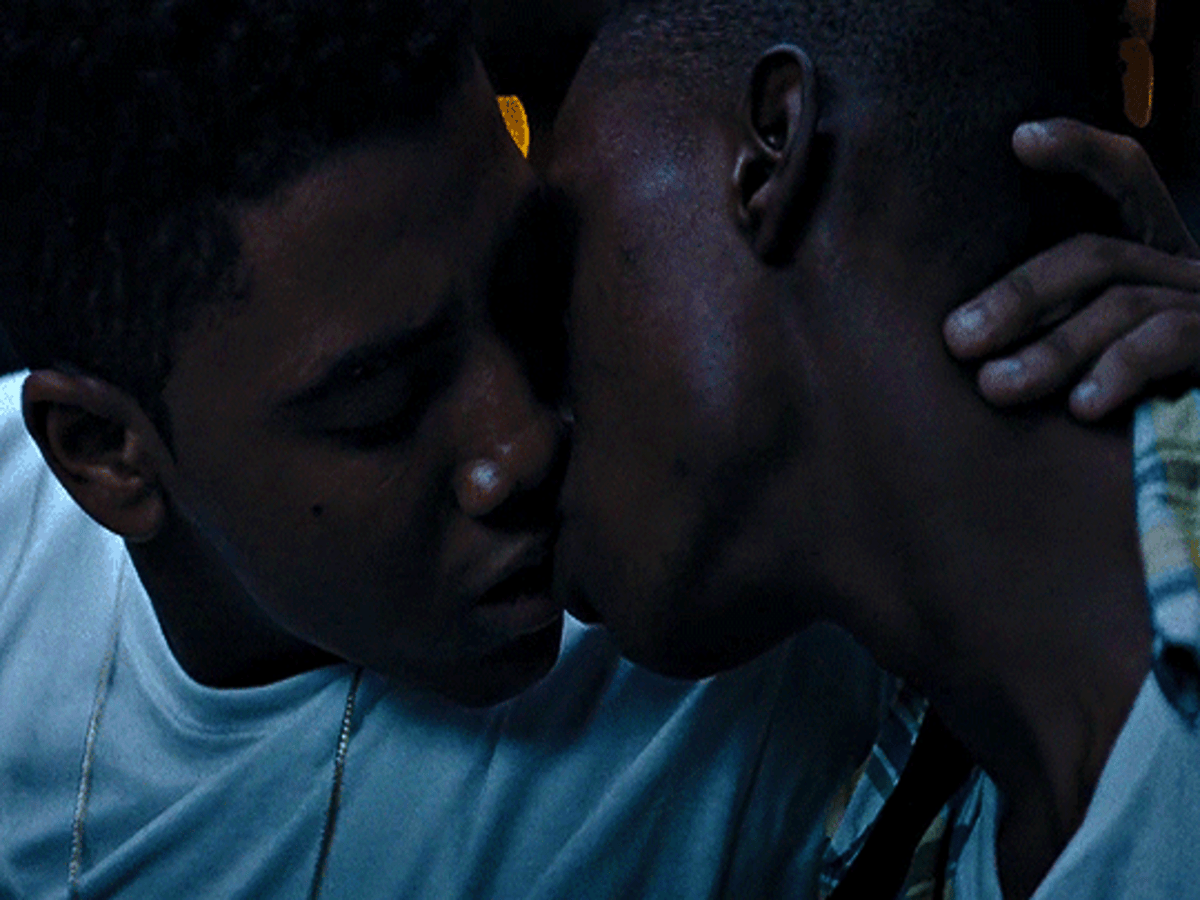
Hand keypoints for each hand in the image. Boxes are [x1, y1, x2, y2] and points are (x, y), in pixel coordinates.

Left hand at [943, 118, 1199, 419]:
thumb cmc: (1142, 405)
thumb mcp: (1093, 356)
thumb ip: (1052, 327)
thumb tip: (958, 333)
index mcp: (1153, 259)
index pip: (1127, 179)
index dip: (1082, 152)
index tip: (1022, 139)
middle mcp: (1186, 272)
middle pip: (1095, 255)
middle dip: (1018, 296)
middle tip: (957, 340)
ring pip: (1120, 304)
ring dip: (1052, 349)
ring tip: (995, 387)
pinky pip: (1170, 341)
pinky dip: (1120, 370)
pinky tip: (1083, 408)